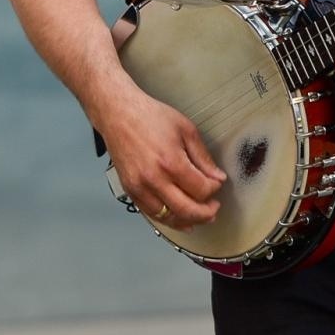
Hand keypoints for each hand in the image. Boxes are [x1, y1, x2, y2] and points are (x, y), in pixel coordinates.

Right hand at [99, 90, 226, 229]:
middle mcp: (154, 179)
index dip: (214, 189)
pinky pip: (151, 213)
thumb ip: (203, 157)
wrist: (118, 113)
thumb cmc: (149, 116)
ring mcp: (139, 187)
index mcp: (171, 162)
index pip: (201, 190)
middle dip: (206, 213)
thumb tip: (216, 177)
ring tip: (199, 215)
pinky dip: (167, 219)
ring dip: (187, 220)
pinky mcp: (130, 189)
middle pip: (187, 210)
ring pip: (168, 218)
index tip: (216, 183)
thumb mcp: (186, 129)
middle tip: (214, 208)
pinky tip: (178, 217)